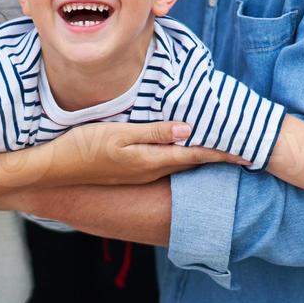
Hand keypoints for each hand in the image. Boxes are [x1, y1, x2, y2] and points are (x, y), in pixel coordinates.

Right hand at [44, 120, 247, 186]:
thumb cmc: (84, 147)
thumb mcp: (119, 134)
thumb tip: (189, 129)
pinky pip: (165, 163)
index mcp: (152, 160)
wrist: (54, 168)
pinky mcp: (130, 171)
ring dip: (201, 156)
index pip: (196, 156)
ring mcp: (140, 173)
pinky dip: (181, 157)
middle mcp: (151, 170)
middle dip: (218, 156)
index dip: (223, 153)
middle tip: (244, 149)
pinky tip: (183, 150)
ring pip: (179, 163)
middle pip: (192, 162)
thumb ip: (154, 132)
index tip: (249, 153)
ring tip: (221, 149)